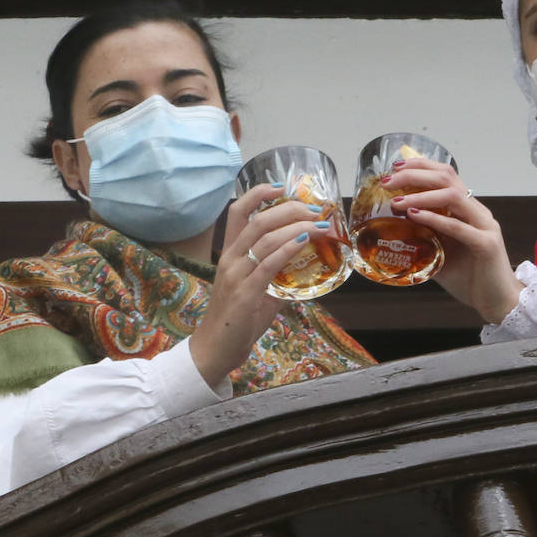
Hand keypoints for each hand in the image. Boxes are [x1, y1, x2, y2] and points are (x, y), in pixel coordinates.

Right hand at [188, 183, 328, 384]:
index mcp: (230, 254)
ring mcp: (235, 274)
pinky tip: (304, 242)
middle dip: (289, 209)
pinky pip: (268, 263)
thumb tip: (306, 269)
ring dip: (297, 226)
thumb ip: (278, 277)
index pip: (237, 212)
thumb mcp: (259, 292)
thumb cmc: (237, 321)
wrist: (216, 349)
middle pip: (257, 220)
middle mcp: (230, 259)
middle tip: (315, 209)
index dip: (257, 194)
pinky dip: (289, 248)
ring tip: (320, 225)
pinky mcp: (244, 293)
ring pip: (265, 237)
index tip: (281, 187)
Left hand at [386, 158, 523, 324]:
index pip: (446, 175)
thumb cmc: (469, 278)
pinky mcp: (486, 244)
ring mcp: (484, 226)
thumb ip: (423, 239)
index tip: (395, 166)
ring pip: (453, 196)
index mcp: (468, 210)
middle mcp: (477, 212)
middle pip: (447, 178)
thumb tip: (392, 233)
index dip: (420, 166)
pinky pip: (458, 227)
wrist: (497, 302)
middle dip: (414, 174)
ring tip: (396, 201)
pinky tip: (414, 215)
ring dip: (421, 195)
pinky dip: (434, 218)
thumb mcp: (440, 254)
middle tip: (388, 181)